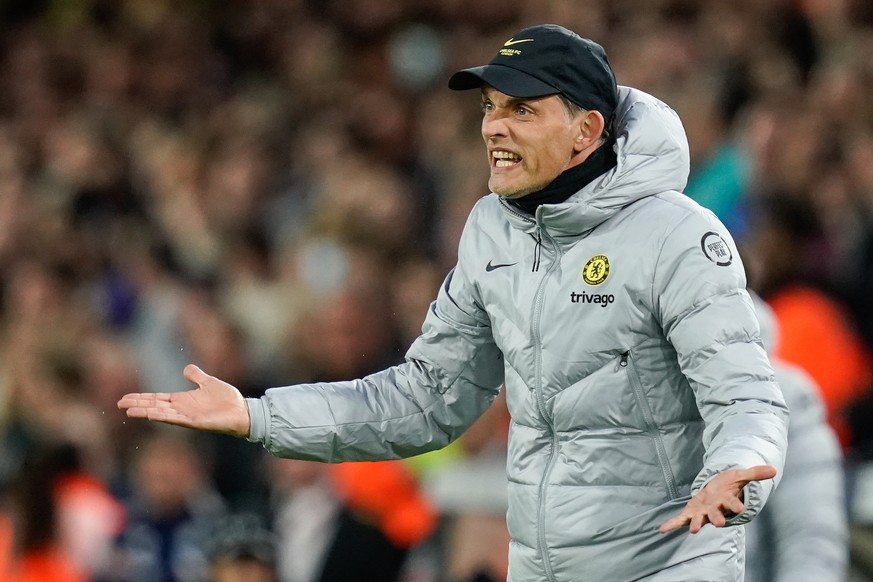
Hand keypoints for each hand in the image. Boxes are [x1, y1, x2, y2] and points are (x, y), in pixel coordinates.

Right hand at [117, 364, 250, 437]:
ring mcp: (188, 417)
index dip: (142, 398)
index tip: (125, 398)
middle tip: (119, 403)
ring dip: (146, 412)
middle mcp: (182, 409)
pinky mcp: (196, 422)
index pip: (157, 399)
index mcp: (183, 401)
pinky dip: (164, 416)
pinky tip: (152, 414)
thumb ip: (196, 376)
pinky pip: (177, 419)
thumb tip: (185, 369)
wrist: (242, 411)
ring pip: (162, 413)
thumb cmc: (227, 400)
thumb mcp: (209, 383)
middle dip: (138, 405)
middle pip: (154, 406)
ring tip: (129, 411)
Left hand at [658, 465, 776, 533]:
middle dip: (717, 519)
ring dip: (696, 524)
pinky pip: (680, 520)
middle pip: (716, 515)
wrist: (716, 490)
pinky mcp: (691, 512)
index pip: (732, 503)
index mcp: (726, 500)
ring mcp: (702, 512)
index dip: (735, 505)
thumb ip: (755, 473)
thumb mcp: (741, 475)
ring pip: (700, 520)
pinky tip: (662, 530)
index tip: (740, 508)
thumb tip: (774, 469)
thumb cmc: (729, 485)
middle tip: (720, 524)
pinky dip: (672, 524)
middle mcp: (715, 509)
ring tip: (694, 531)